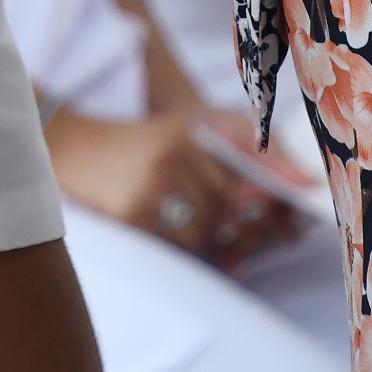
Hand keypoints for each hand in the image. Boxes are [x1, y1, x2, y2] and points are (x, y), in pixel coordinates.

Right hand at [44, 108, 288, 266]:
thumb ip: (237, 145)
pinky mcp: (133, 215)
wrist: (65, 146)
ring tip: (186, 215)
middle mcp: (173, 152)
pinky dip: (183, 243)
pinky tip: (168, 224)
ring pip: (208, 226)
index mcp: (186, 128)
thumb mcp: (180, 130)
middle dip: (244, 216)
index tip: (305, 194)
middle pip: (232, 199)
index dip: (280, 180)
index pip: (248, 157)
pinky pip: (178, 243)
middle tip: (242, 219)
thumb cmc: (134, 144)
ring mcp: (152, 185)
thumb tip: (299, 179)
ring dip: (209, 232)